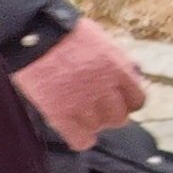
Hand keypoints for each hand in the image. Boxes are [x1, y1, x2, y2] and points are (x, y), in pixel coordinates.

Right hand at [14, 20, 146, 147]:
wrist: (35, 37)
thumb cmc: (65, 33)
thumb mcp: (101, 42)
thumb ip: (115, 63)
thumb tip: (127, 76)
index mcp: (118, 70)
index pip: (137, 100)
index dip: (128, 103)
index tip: (119, 101)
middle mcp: (105, 90)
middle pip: (120, 118)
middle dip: (111, 115)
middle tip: (98, 109)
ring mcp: (83, 105)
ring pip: (99, 128)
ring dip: (92, 124)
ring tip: (81, 115)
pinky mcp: (61, 115)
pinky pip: (80, 139)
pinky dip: (80, 139)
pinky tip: (75, 131)